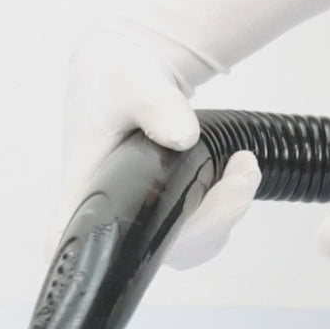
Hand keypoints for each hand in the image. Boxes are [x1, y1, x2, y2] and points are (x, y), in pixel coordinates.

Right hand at [52, 20, 259, 268]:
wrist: (130, 75)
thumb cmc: (115, 80)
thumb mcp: (133, 83)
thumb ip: (155, 106)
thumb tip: (184, 136)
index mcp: (85, 193)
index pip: (92, 246)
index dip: (126, 253)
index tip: (177, 220)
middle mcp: (110, 219)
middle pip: (159, 252)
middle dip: (211, 220)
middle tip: (242, 175)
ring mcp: (140, 223)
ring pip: (187, 247)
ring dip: (226, 214)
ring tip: (245, 167)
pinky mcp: (165, 218)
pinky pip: (201, 234)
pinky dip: (226, 209)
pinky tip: (238, 172)